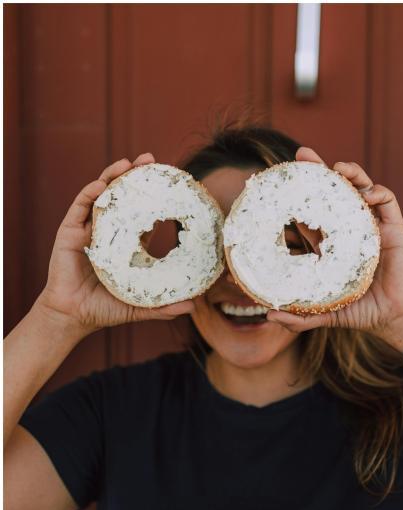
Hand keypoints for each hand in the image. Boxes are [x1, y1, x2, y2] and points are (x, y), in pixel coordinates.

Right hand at [35, 153, 194, 335]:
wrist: (72, 316)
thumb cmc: (104, 310)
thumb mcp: (139, 306)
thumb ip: (163, 306)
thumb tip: (193, 306)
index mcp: (125, 245)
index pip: (142, 215)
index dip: (154, 198)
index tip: (169, 183)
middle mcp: (108, 231)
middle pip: (123, 197)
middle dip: (135, 176)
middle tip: (150, 160)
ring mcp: (88, 229)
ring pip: (101, 195)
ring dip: (113, 176)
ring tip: (128, 163)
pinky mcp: (69, 233)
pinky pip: (80, 207)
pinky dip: (90, 193)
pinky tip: (101, 184)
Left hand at [267, 147, 402, 347]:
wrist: (393, 316)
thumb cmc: (361, 312)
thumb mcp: (324, 314)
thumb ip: (299, 317)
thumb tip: (269, 315)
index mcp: (331, 244)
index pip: (310, 212)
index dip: (297, 196)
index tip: (280, 181)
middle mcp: (349, 229)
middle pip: (332, 192)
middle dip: (317, 172)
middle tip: (301, 156)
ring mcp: (371, 225)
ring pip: (359, 188)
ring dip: (349, 173)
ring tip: (336, 168)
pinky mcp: (393, 227)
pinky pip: (387, 199)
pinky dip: (377, 191)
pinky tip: (366, 193)